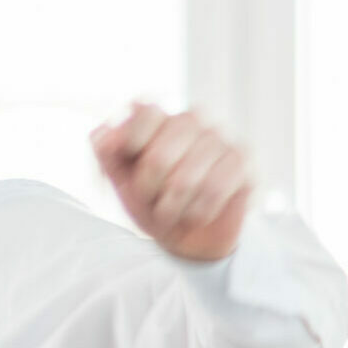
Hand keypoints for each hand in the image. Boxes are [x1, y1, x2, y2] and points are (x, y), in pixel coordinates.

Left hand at [91, 103, 253, 262]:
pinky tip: (194, 214)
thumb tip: (105, 132)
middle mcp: (193, 118)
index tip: (128, 166)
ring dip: (171, 208)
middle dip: (147, 191)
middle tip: (151, 199)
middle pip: (158, 157)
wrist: (187, 235)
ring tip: (172, 211)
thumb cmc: (150, 201)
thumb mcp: (119, 179)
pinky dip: (195, 213)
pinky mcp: (243, 160)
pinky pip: (213, 190)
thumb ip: (106, 152)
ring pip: (185, 180)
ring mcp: (221, 137)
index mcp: (159, 116)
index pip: (145, 112)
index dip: (130, 145)